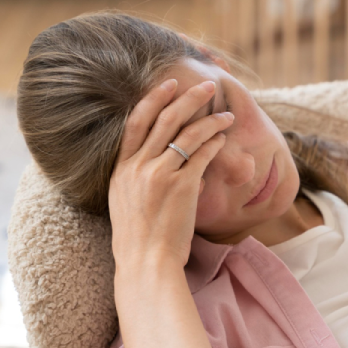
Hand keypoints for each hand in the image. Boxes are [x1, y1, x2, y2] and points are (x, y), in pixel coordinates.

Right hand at [108, 78, 234, 269]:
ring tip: (227, 115)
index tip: (168, 84)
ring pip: (187, 134)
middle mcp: (137, 167)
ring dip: (210, 120)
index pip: (135, 123)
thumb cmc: (140, 240)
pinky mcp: (180, 187)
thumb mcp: (127, 204)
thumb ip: (141, 181)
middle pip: (164, 119)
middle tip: (207, 85)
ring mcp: (158, 175)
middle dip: (188, 97)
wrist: (145, 262)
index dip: (152, 99)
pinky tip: (223, 139)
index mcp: (121, 169)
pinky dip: (214, 144)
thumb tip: (167, 170)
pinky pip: (201, 155)